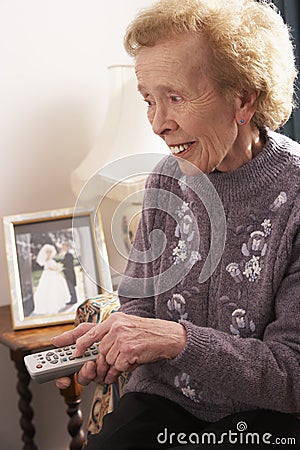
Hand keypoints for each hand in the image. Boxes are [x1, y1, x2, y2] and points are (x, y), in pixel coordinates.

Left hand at [52, 313, 186, 387]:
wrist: (168, 337)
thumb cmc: (148, 335)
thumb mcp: (127, 327)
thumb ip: (110, 335)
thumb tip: (93, 350)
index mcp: (114, 319)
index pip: (88, 329)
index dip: (75, 340)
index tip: (65, 348)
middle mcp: (116, 326)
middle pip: (97, 351)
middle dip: (99, 364)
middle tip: (102, 370)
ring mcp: (121, 338)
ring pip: (105, 361)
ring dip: (111, 369)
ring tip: (123, 365)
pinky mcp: (127, 350)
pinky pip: (115, 367)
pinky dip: (120, 371)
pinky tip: (129, 365)